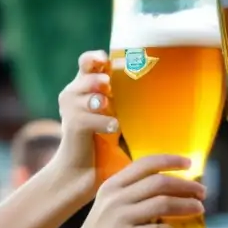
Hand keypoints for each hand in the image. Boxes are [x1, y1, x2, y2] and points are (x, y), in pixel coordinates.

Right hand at [53, 51, 117, 189]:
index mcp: (86, 84)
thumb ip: (125, 94)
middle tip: (108, 87)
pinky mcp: (72, 125)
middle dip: (100, 80)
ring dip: (101, 100)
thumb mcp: (116, 111)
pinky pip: (90, 117)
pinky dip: (104, 122)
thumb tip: (157, 76)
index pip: (88, 61)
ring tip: (109, 108)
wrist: (84, 169)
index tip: (108, 61)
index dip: (97, 58)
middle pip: (88, 74)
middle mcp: (74, 92)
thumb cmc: (104, 138)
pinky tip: (114, 127)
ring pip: (91, 94)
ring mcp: (71, 108)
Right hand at [64, 154, 203, 227]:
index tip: (190, 163)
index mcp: (112, 185)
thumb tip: (169, 192)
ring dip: (186, 206)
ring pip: (163, 203)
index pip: (146, 163)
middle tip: (202, 192)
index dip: (171, 160)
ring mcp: (120, 218)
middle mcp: (116, 197)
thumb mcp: (109, 206)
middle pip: (160, 182)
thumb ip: (132, 195)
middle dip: (186, 186)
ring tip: (199, 209)